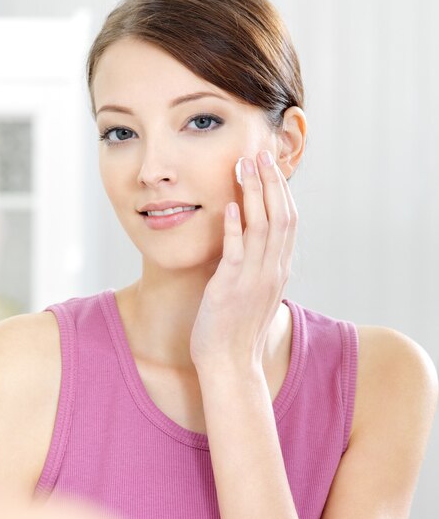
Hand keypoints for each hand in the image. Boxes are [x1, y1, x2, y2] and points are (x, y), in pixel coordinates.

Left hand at [190, 150, 297, 372]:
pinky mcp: (230, 288)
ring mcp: (253, 279)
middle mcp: (272, 271)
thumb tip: (253, 242)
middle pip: (280, 216)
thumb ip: (260, 266)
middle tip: (260, 153)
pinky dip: (235, 227)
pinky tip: (229, 205)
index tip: (270, 165)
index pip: (288, 221)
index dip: (280, 190)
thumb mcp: (257, 293)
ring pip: (261, 227)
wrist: (231, 365)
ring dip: (253, 194)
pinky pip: (236, 252)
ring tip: (244, 166)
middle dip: (271, 182)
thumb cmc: (238, 329)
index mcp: (278, 270)